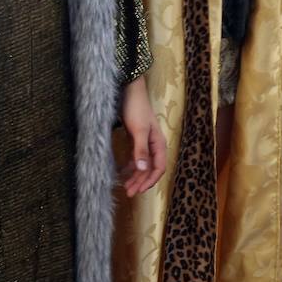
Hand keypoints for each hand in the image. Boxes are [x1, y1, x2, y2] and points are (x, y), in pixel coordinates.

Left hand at [119, 76, 166, 197]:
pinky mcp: (135, 137)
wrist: (129, 89)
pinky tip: (122, 171)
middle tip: (128, 192)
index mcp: (159, 144)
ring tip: (125, 186)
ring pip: (142, 163)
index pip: (159, 168)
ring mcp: (144, 141)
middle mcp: (154, 144)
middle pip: (149, 168)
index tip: (138, 190)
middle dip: (140, 181)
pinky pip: (134, 156)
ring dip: (135, 175)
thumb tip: (143, 170)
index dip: (150, 181)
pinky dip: (130, 165)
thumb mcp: (138, 130)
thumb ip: (141, 150)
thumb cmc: (135, 108)